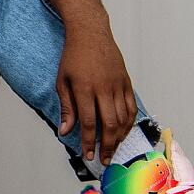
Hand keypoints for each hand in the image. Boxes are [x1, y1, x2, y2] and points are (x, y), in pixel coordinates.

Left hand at [56, 26, 137, 167]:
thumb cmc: (73, 58)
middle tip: (104, 160)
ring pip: (123, 117)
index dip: (89, 142)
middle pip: (109, 124)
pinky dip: (129, 122)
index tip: (87, 155)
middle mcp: (104, 88)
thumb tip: (65, 131)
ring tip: (113, 150)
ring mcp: (118, 85)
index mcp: (85, 89)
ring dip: (119, 137)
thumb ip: (66, 108)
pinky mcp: (127, 82)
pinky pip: (131, 107)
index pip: (89, 122)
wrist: (91, 34)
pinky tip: (123, 132)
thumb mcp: (62, 81)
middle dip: (107, 145)